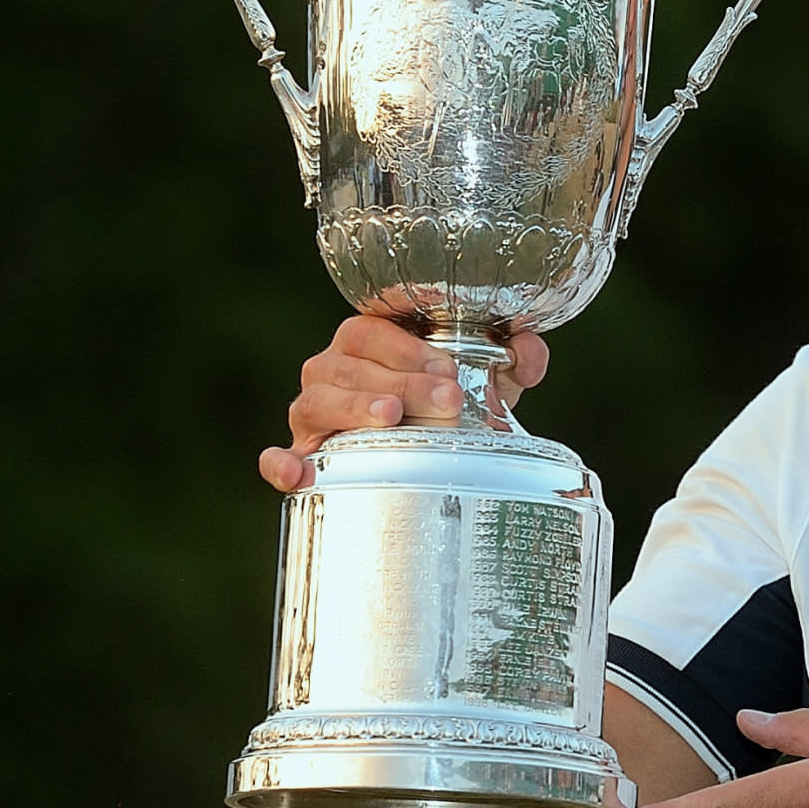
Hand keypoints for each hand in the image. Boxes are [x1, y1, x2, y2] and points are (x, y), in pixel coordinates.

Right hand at [259, 316, 549, 492]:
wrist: (438, 454)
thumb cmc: (453, 405)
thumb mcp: (490, 382)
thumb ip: (515, 359)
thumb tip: (527, 349)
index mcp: (369, 344)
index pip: (370, 332)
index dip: (405, 347)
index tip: (447, 368)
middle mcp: (334, 373)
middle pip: (347, 367)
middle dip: (398, 382)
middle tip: (444, 401)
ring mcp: (315, 414)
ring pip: (315, 403)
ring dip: (351, 409)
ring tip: (391, 418)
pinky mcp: (306, 456)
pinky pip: (281, 458)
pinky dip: (282, 464)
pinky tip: (297, 475)